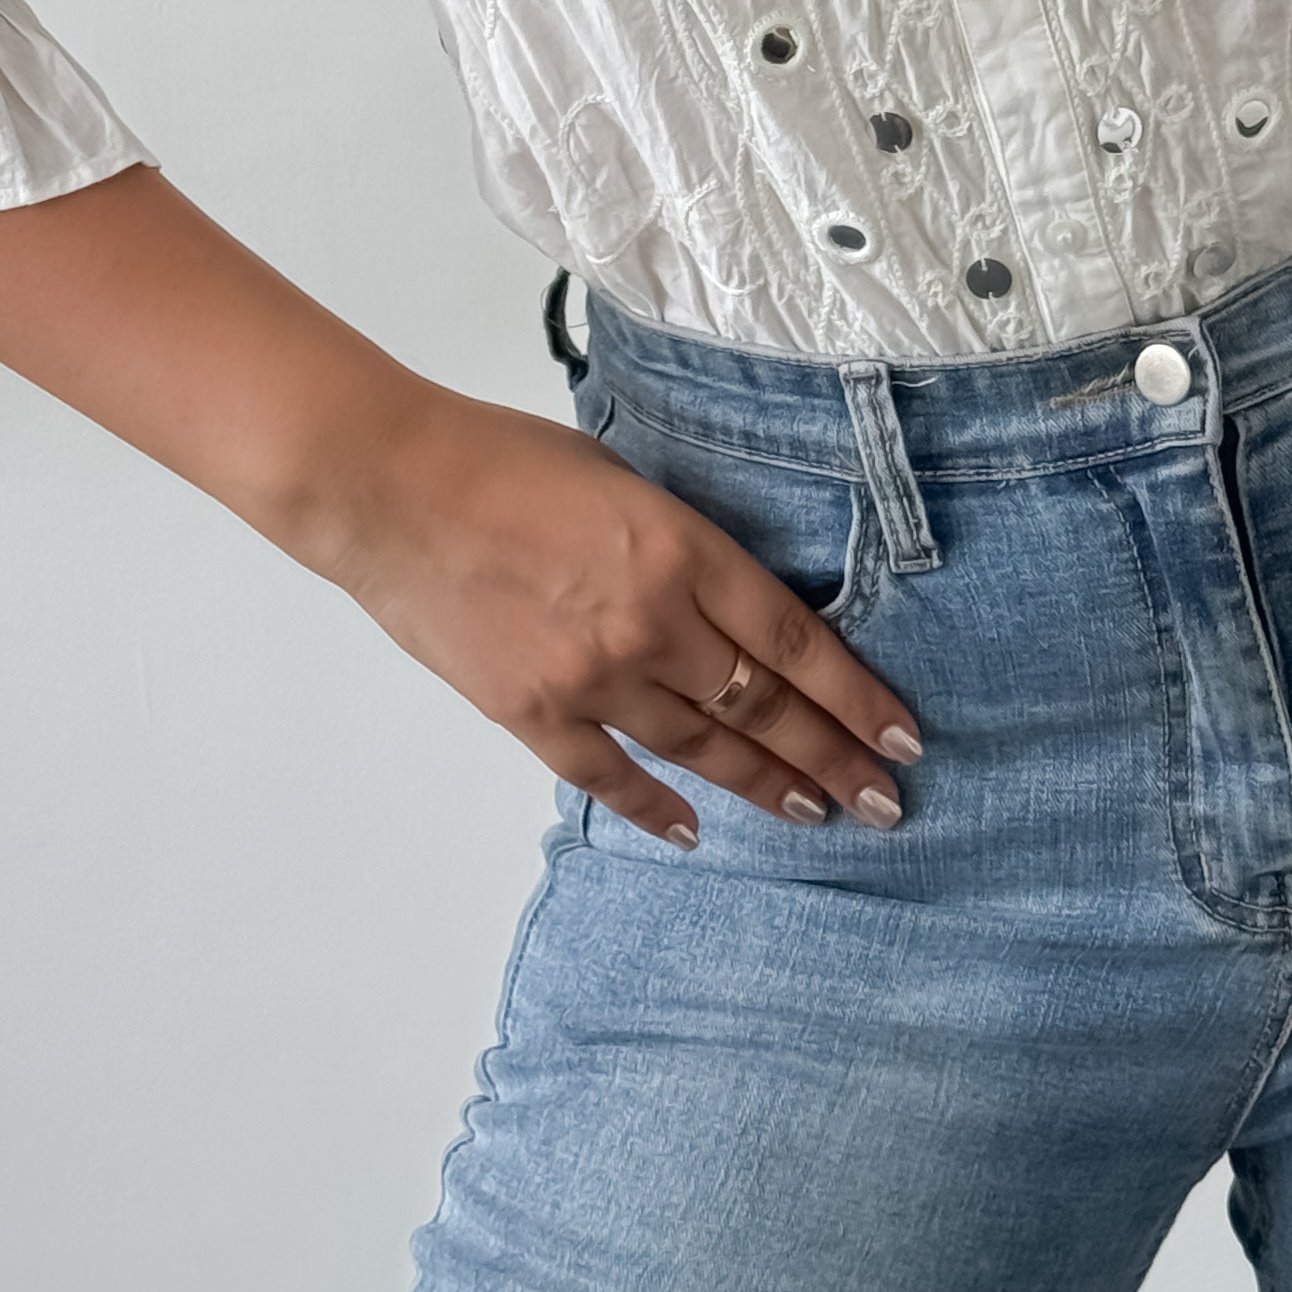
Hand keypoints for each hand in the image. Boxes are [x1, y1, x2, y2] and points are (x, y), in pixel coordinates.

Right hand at [328, 385, 923, 847]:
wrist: (388, 487)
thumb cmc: (498, 459)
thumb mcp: (618, 477)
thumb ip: (680, 546)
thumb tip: (729, 603)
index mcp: (679, 550)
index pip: (795, 639)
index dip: (856, 695)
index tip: (902, 735)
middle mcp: (651, 623)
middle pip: (765, 707)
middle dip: (834, 758)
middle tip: (884, 801)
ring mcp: (592, 677)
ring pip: (702, 748)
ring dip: (766, 785)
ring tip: (816, 812)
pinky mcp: (533, 712)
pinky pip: (610, 775)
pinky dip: (654, 809)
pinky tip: (693, 833)